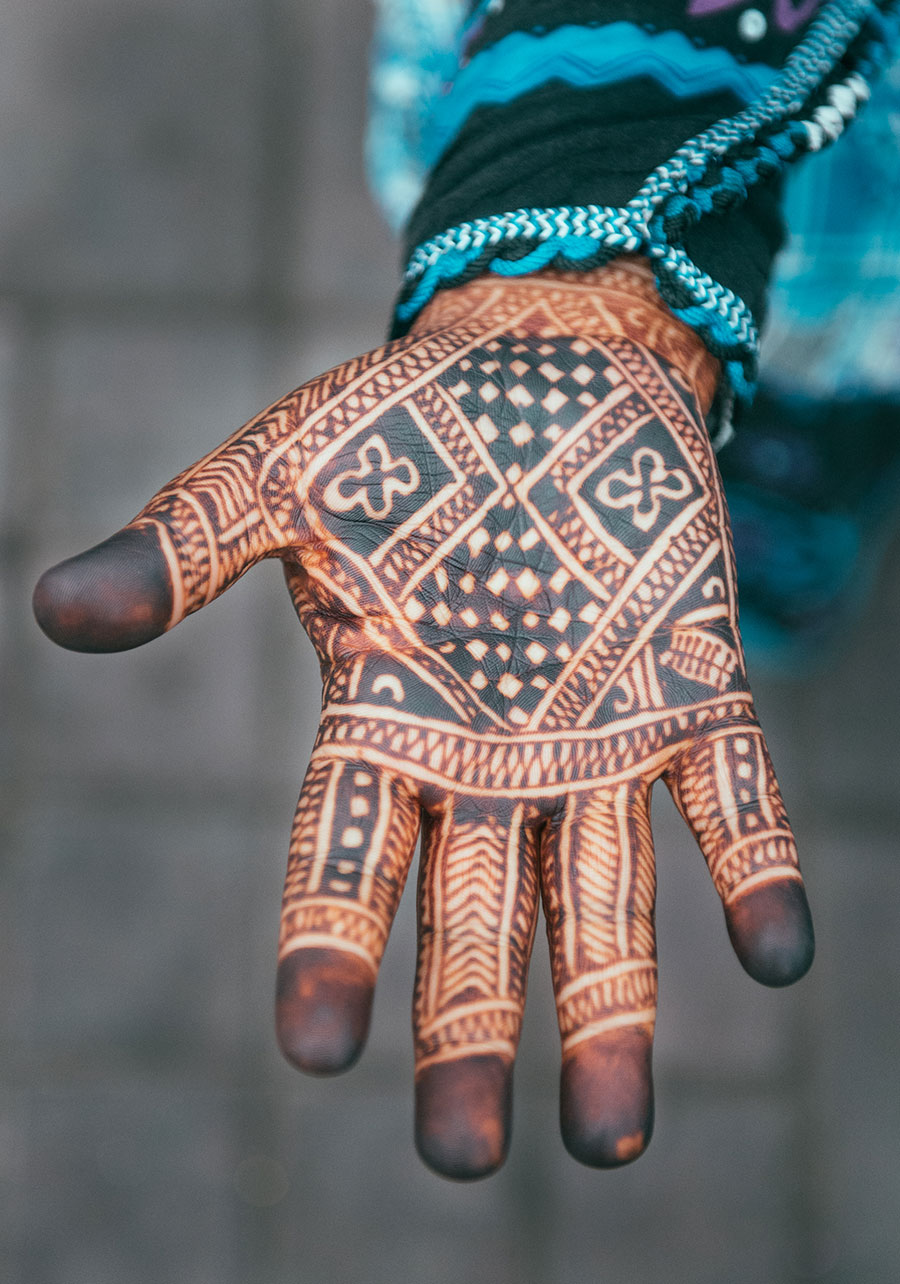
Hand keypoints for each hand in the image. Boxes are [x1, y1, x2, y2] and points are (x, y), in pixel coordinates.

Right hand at [33, 262, 812, 1178]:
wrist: (549, 365)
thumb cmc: (407, 429)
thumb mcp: (281, 477)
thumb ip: (187, 545)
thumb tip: (54, 610)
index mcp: (385, 722)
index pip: (345, 860)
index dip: (329, 949)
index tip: (317, 1045)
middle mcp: (491, 759)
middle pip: (474, 923)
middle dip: (468, 1035)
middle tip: (462, 1154)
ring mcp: (598, 733)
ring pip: (602, 900)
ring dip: (610, 1013)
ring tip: (609, 1139)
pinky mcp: (694, 688)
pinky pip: (732, 798)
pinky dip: (753, 871)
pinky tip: (775, 954)